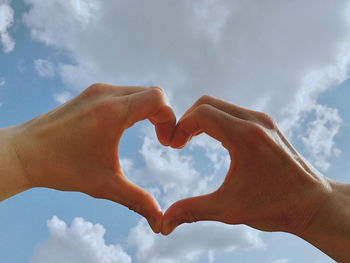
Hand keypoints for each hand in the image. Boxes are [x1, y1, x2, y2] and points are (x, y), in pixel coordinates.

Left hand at [8, 84, 175, 232]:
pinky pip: (124, 93)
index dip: (170, 119)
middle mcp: (106, 94)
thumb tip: (160, 224)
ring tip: (148, 133)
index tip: (165, 142)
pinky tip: (127, 127)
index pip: (159, 98)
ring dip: (149, 111)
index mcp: (113, 112)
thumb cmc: (61, 168)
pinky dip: (134, 106)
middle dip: (163, 116)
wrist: (24, 153)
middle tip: (161, 140)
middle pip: (153, 93)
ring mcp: (97, 91)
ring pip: (139, 92)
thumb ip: (137, 201)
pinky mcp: (90, 93)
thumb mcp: (104, 185)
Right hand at [162, 95, 331, 235]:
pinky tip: (212, 139)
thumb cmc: (275, 206)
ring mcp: (262, 121)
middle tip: (178, 143)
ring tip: (189, 141)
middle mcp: (254, 121)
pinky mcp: (266, 125)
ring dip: (201, 119)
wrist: (313, 204)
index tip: (172, 146)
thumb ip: (192, 210)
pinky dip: (216, 120)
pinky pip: (233, 112)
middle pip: (207, 103)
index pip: (201, 113)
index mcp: (244, 136)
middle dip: (187, 120)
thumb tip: (163, 223)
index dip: (180, 126)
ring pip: (220, 106)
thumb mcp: (229, 209)